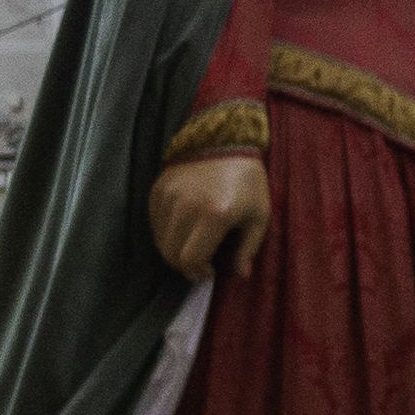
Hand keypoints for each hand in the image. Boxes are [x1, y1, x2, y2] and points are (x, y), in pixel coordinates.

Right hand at [149, 152, 272, 282]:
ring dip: (174, 249)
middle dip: (184, 265)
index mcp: (214, 216)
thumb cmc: (248, 181)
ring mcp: (169, 196)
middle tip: (199, 263)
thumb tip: (241, 275)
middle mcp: (186, 207)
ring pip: (160, 240)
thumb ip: (249, 248)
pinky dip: (166, 232)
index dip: (197, 272)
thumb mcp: (259, 216)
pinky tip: (183, 228)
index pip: (190, 259)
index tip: (209, 270)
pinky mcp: (158, 188)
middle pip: (171, 254)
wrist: (226, 140)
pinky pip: (154, 222)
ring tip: (191, 245)